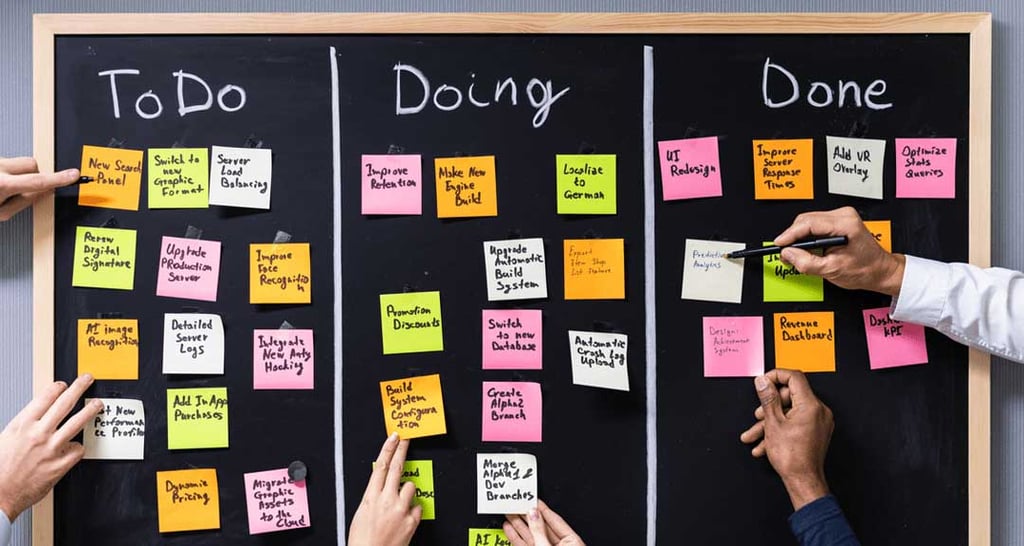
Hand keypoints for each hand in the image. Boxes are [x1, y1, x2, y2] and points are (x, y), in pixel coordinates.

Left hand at [0, 157, 79, 221]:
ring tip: (4, 186)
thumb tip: (44, 191)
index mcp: (2, 184)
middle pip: (31, 164)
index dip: (59, 179)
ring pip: (19, 163)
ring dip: (17, 173)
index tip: (73, 175)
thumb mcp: (2, 212)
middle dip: (33, 175)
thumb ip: (25, 202)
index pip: (38, 181)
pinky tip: (0, 182)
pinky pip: (8, 162)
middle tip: (21, 188)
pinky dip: (7, 172)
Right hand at [0, 375, 102, 521]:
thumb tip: (38, 414)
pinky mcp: (61, 464)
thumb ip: (25, 424)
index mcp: (22, 425)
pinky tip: (75, 446)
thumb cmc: (0, 468)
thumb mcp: (6, 437)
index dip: (58, 388)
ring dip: (90, 410)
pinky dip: (78, 447)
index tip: (63, 385)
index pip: (45, 397)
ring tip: (97, 404)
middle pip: (65, 403)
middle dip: (79, 388)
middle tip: (87, 380)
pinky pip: (78, 449)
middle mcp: (39, 433)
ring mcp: (52, 448)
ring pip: (78, 422)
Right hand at [347, 433, 421, 545]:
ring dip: (406, 492)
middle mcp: (387, 500)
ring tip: (398, 505)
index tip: (394, 437)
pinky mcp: (411, 521)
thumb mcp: (361, 514)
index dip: (388, 449)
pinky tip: (404, 519)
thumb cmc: (362, 540)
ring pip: (410, 487)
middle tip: (406, 439)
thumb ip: (373, 498)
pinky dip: (412, 510)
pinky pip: (417, 507)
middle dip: (402, 451)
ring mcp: (400, 510)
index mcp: (371, 498)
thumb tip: (381, 489)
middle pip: (397, 468)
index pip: (381, 466)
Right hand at [504, 500, 584, 545]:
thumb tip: (534, 514)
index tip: (532, 499)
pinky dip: (516, 537)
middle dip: (527, 516)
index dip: (542, 508)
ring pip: (531, 536)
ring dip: (519, 525)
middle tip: (517, 504)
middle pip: (541, 527)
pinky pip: (526, 545)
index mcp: (572, 542)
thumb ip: (539, 531)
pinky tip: (509, 528)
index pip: (554, 519)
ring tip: (509, 514)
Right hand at [739, 370, 832, 510]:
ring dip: (770, 422)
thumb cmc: (791, 457)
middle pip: (790, 395)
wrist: (803, 481)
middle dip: (770, 405)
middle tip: (757, 414)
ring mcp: (819, 422)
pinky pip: (795, 423)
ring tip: (753, 435)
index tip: (763, 382)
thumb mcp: (773, 423)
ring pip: (790, 413)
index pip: (794, 377)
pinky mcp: (816, 432)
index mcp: (811, 405)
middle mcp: (819, 411)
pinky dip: (780, 429)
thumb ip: (767, 398)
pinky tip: (764, 443)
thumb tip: (763, 381)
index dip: (776, 376)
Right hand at [774, 206, 905, 295]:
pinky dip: (807, 236)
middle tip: (787, 254)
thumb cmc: (864, 270)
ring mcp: (842, 216)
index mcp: (845, 225)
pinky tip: (808, 248)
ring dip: (800, 237)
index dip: (790, 234)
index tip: (779, 244)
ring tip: (798, 253)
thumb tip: (788, 254)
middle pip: (806, 220)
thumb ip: (807, 262)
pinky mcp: (839, 220)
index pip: (809, 223)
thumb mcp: (832, 270)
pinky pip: (815, 224)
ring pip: (808, 221)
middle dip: (793, 237)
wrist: (879, 270)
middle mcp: (844, 216)